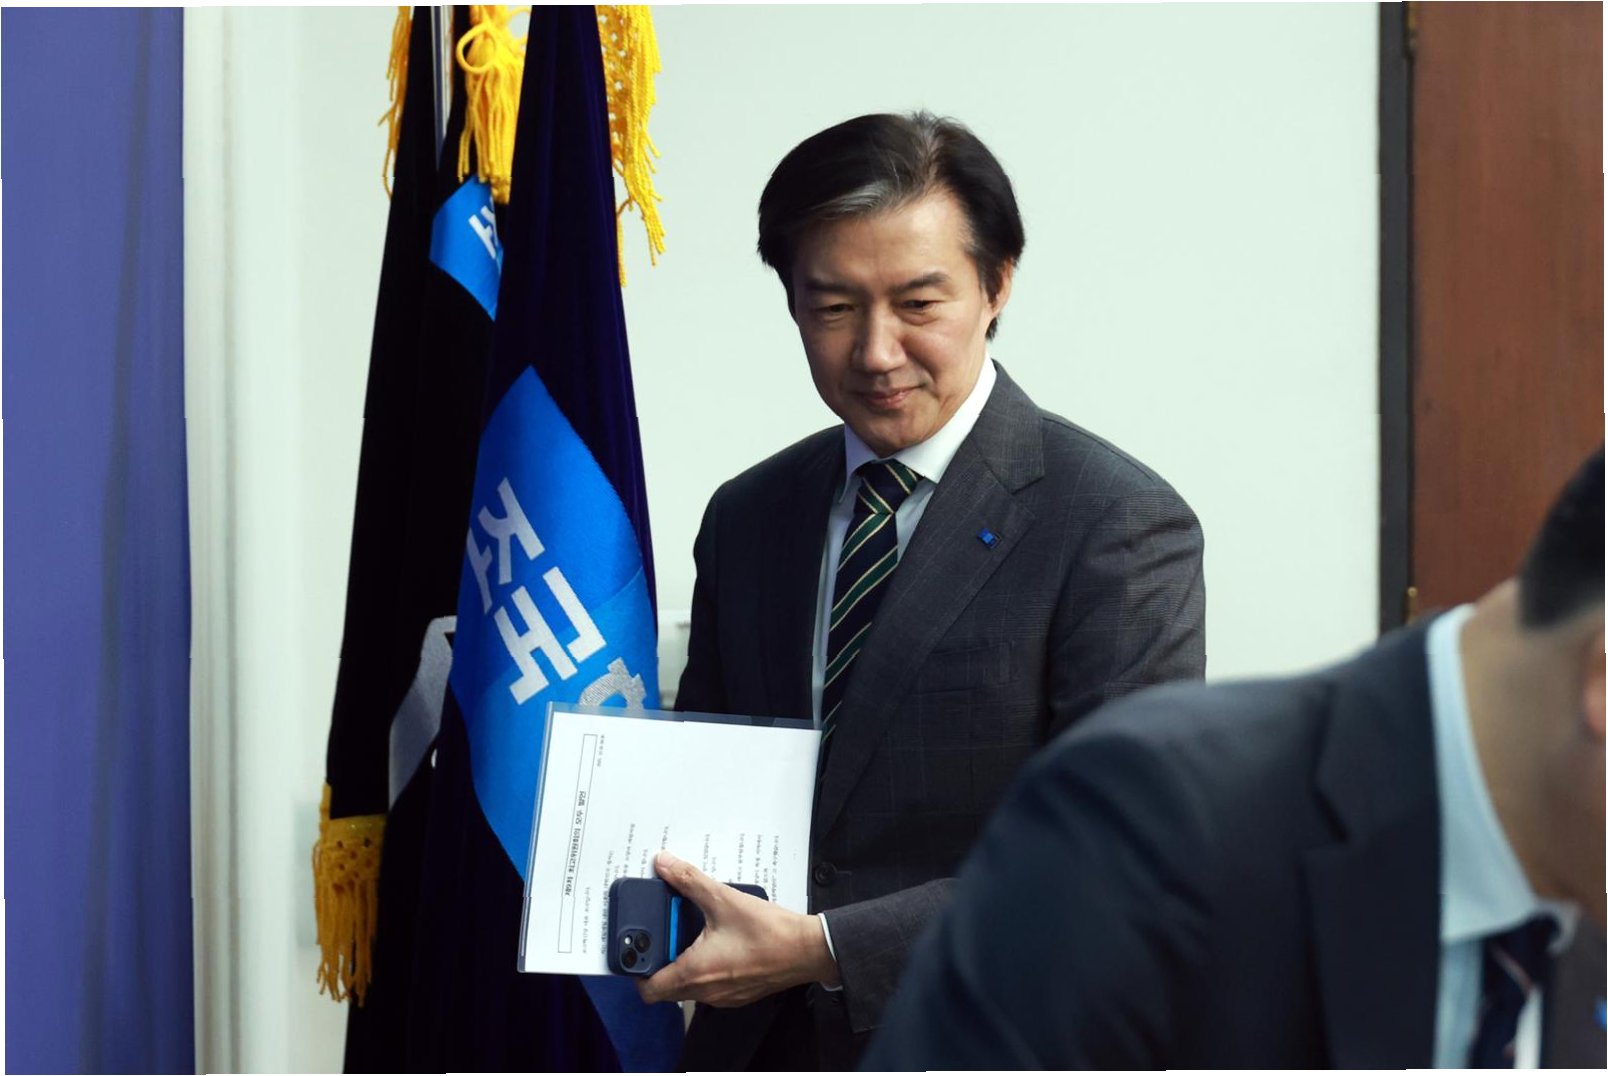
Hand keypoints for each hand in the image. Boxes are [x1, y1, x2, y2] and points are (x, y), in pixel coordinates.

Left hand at [635, 850, 839, 1007]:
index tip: (638, 947)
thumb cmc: (770, 932)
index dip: (636, 969)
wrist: (808, 951)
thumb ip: (689, 881)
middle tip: (664, 932)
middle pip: (665, 987)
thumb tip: (665, 865)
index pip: (648, 988)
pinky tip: (716, 942)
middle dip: (659, 961)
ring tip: (689, 932)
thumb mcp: (724, 899)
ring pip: (687, 986)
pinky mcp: (737, 994)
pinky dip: (704, 968)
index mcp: (695, 972)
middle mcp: (705, 991)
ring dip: (682, 963)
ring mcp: (722, 996)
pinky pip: (709, 986)